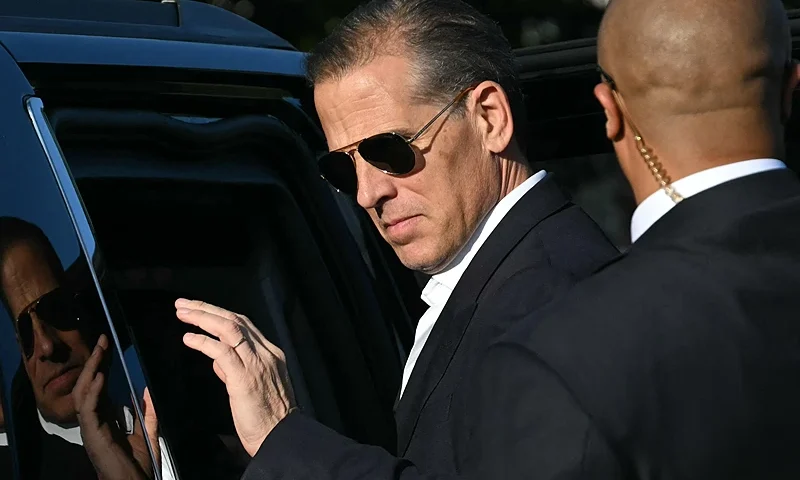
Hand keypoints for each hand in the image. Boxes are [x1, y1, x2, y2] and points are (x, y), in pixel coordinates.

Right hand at [73, 335, 159, 479]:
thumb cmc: (138, 465)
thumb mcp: (147, 433)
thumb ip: (148, 413)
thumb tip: (148, 389)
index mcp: (105, 418)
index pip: (100, 386)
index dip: (103, 365)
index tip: (107, 347)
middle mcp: (94, 420)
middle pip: (90, 384)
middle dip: (95, 362)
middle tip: (102, 340)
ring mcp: (90, 427)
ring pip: (84, 392)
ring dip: (92, 370)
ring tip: (100, 351)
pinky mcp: (91, 434)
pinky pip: (88, 408)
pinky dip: (92, 390)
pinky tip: (99, 376)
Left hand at [175, 298, 296, 456]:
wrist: (280, 436)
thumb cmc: (267, 417)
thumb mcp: (253, 387)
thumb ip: (235, 370)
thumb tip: (218, 360)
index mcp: (271, 354)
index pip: (244, 323)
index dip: (219, 313)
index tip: (199, 310)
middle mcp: (265, 353)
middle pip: (235, 320)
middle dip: (207, 309)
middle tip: (184, 305)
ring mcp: (256, 363)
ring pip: (229, 328)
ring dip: (202, 318)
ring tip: (182, 314)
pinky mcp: (244, 377)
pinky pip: (221, 351)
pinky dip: (203, 342)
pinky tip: (189, 338)